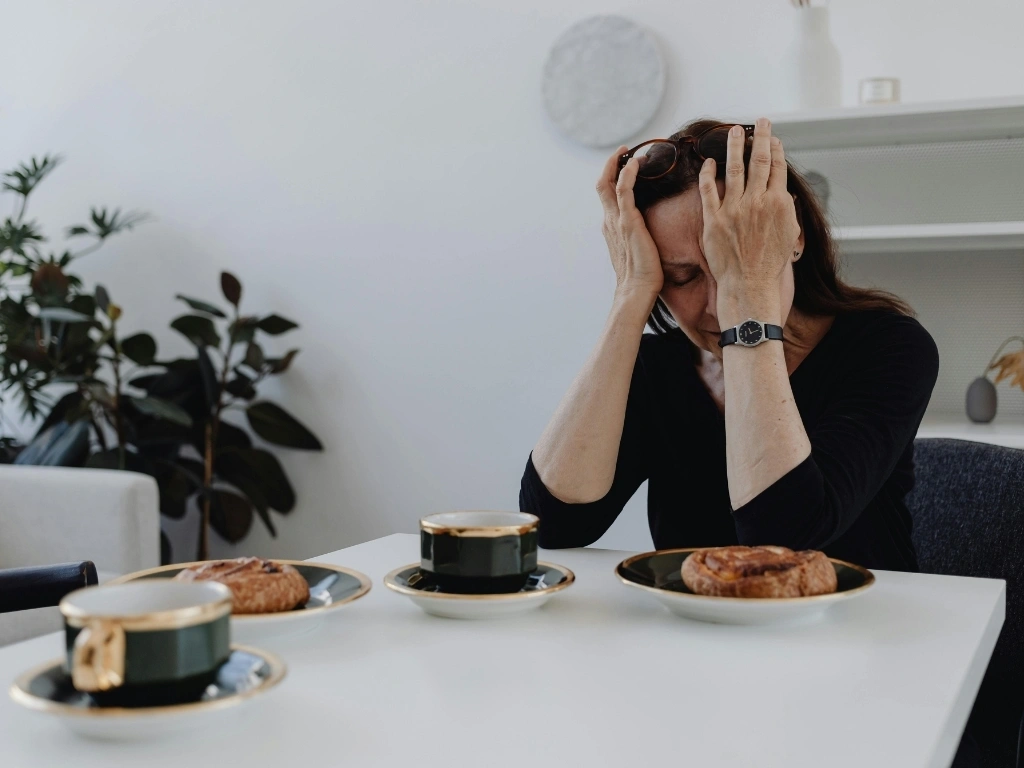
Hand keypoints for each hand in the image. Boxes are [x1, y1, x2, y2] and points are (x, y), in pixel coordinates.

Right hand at [596, 146, 662, 301]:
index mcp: (611, 226)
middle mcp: (609, 220)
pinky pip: (624, 190)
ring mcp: (616, 220)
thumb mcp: (637, 250)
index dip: (612, 177)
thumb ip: (637, 236)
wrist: (637, 289)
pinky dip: (627, 174)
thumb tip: (647, 230)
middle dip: (609, 165)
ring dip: (617, 164)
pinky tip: (635, 164)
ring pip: (608, 183)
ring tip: (628, 152)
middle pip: (602, 185)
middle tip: (622, 150)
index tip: (624, 164)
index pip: (607, 195)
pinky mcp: (627, 222)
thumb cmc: (642, 274)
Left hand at [698, 119, 799, 305]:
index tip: (773, 137)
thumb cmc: (769, 263)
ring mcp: (734, 209)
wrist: (749, 284)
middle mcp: (757, 201)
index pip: (778, 167)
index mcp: (779, 203)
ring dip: (734, 147)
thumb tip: (785, 194)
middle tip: (760, 122)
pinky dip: (707, 173)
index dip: (776, 149)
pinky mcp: (714, 219)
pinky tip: (707, 162)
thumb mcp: (789, 234)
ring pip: (734, 168)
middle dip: (760, 137)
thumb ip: (786, 210)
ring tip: (733, 131)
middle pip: (759, 160)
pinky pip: (708, 190)